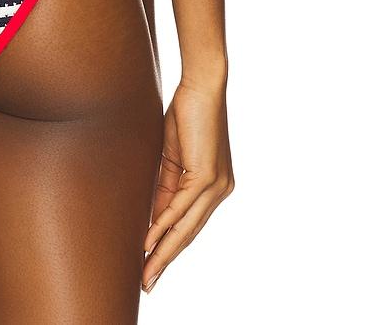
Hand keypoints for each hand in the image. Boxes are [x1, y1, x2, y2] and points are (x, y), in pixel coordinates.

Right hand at [142, 77, 233, 292]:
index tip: (151, 265)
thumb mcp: (172, 156)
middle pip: (188, 233)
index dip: (169, 246)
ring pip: (186, 227)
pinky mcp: (208, 176)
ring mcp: (216, 186)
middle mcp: (219, 191)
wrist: (202, 86)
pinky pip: (182, 208)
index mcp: (213, 187)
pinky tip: (150, 241)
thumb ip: (166, 187)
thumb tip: (153, 218)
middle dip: (166, 259)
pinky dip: (164, 225)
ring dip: (165, 252)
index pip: (188, 224)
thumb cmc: (186, 114)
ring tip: (147, 272)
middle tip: (148, 282)